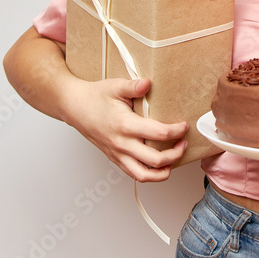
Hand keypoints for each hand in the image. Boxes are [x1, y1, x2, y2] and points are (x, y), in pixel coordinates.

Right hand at [63, 77, 188, 182]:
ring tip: (173, 160)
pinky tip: (158, 165)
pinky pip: (134, 174)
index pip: (158, 134)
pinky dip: (149, 174)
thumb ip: (134, 86)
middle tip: (184, 143)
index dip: (176, 131)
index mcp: (125, 125)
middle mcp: (122, 144)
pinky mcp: (115, 158)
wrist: (75, 107)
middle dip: (176, 154)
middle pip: (156, 160)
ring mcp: (117, 154)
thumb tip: (148, 83)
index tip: (184, 126)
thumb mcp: (115, 86)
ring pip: (144, 175)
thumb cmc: (95, 97)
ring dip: (163, 171)